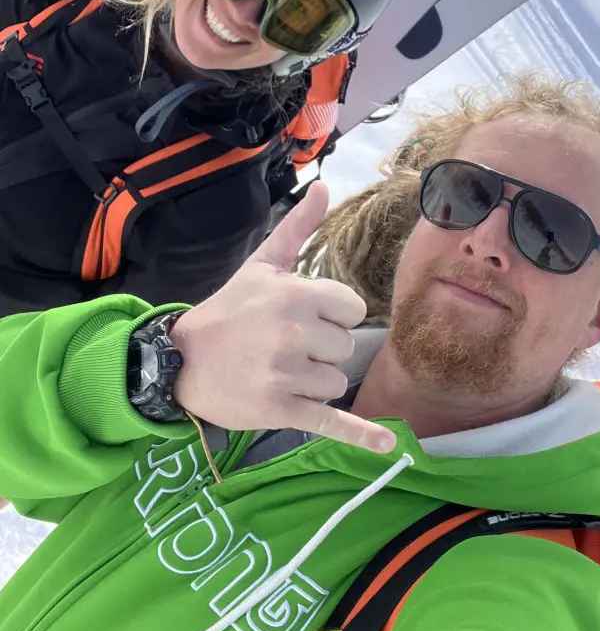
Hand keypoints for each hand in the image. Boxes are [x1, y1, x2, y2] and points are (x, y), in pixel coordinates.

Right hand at [172, 181, 396, 453]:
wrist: (180, 361)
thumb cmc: (229, 310)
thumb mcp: (262, 265)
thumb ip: (298, 227)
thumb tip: (324, 185)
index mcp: (295, 295)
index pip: (352, 310)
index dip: (334, 316)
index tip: (305, 317)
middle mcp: (293, 334)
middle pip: (345, 349)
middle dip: (322, 350)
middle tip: (284, 346)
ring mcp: (286, 375)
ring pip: (336, 382)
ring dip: (316, 382)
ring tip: (279, 371)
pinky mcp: (280, 412)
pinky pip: (331, 423)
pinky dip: (360, 436)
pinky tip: (387, 446)